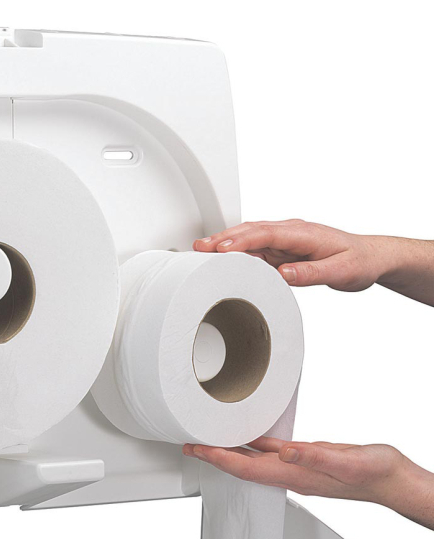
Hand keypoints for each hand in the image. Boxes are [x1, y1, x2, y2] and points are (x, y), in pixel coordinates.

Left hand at [183, 438, 433, 529]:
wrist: (394, 479)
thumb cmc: (375, 474)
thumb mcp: (345, 461)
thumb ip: (313, 456)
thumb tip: (283, 451)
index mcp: (293, 475)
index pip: (244, 467)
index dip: (217, 458)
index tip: (195, 448)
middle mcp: (290, 473)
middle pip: (241, 465)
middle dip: (214, 455)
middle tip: (189, 444)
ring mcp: (297, 467)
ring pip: (253, 458)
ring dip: (230, 450)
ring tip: (209, 440)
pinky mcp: (307, 458)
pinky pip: (272, 451)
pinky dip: (255, 443)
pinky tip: (249, 435)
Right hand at [194, 219, 380, 290]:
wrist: (370, 257)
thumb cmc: (358, 262)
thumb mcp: (340, 272)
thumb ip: (311, 274)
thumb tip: (283, 274)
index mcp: (304, 234)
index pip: (267, 233)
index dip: (242, 240)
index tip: (222, 249)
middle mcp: (291, 232)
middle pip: (251, 231)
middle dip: (223, 238)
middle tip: (199, 248)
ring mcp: (285, 239)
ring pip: (249, 237)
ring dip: (225, 243)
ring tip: (201, 251)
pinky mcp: (281, 249)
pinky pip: (254, 247)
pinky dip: (236, 250)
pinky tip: (221, 257)